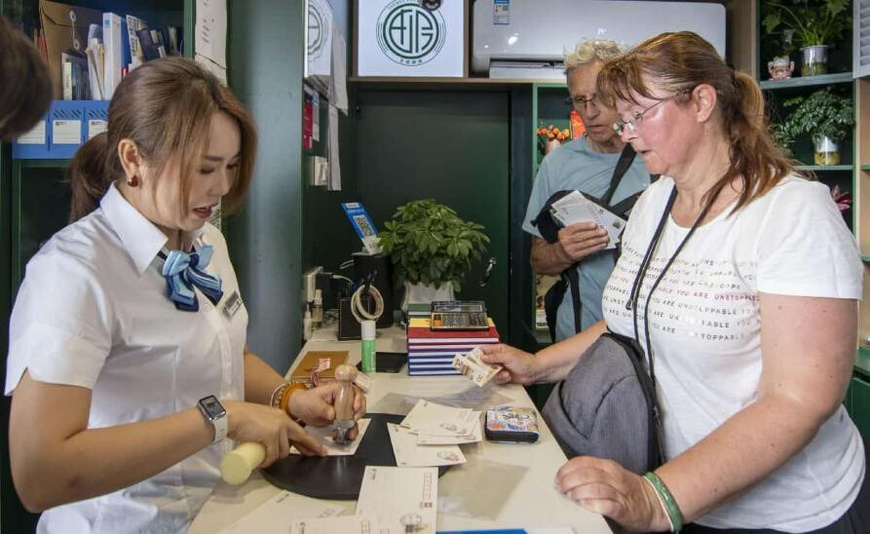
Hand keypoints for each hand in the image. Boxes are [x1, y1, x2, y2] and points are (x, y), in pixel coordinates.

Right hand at [223, 401, 324, 466]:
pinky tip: (262, 462)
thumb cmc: (241, 418)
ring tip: (264, 457)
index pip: (299, 431)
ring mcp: (278, 428)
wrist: (231, 415)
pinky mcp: (271, 436)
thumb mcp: (262, 421)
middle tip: (319, 455)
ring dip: (275, 457)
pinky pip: (273, 455)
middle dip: (311, 448)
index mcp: (281, 417)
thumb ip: (269, 429)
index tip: (319, 449)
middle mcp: (283, 421)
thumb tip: (271, 444)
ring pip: (284, 451)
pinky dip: (267, 461)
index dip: (309, 441)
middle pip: (302, 438)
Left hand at [288, 382, 366, 429]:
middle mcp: (344, 398)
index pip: (354, 391)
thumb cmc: (306, 401)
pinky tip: (349, 436)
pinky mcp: (341, 419)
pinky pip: (349, 424)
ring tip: (351, 433)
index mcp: (338, 389)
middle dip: (359, 412)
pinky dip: (350, 430)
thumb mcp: (313, 403)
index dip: (358, 399)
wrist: (299, 410)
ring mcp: (343, 409)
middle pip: (358, 403)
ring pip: (355, 415)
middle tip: (354, 420)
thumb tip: (333, 415)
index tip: (354, 408)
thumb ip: (323, 408)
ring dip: (355, 424)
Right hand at [477, 344, 538, 384]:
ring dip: (496, 375)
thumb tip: (482, 357)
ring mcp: (499, 368)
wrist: (533, 372)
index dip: (476, 355)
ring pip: (489, 373)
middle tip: (484, 371)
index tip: (470, 360)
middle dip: (484, 368)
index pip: (483, 350)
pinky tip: (508, 376)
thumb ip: (493, 357)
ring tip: (505, 373)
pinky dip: (501, 379)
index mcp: (498, 350)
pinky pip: (495, 380)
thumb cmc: (524, 360)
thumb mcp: (508, 356)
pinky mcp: (502, 376)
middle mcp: (497, 359)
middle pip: (483, 363)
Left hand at [555, 456, 669, 531]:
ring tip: (570, 495)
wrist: (654, 503)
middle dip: (569, 480)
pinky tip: (585, 505)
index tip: (558, 477)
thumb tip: (566, 476)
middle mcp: (613, 477)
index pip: (583, 462)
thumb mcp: (610, 474)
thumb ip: (591, 473)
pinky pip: (606, 505)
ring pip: (595, 487)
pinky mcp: (623, 509)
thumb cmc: (628, 489)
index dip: (567, 469)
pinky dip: (593, 504)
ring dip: (578, 491)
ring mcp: (619, 493)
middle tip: (560, 487)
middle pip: (586, 474)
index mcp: (608, 466)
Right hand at [557, 222, 608, 262]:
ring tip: (605, 238)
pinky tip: (602, 245)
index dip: (585, 226)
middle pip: (582, 236)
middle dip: (594, 233)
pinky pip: (588, 251)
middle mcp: (566, 241)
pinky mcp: (575, 256)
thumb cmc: (567, 241)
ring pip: (586, 244)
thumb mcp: (568, 233)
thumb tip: (594, 226)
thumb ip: (578, 229)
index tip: (594, 225)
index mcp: (564, 233)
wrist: (561, 254)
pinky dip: (596, 248)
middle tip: (603, 231)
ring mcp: (570, 249)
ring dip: (598, 241)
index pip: (575, 228)